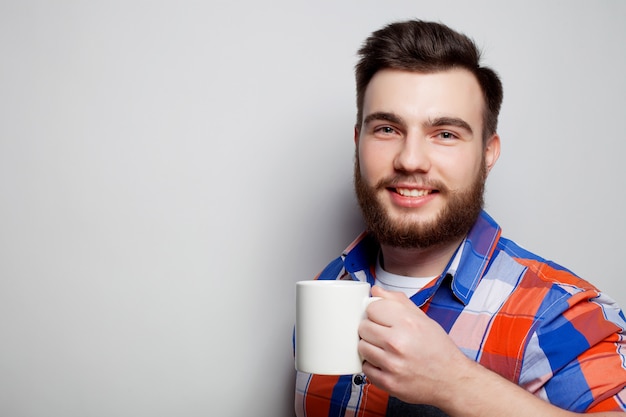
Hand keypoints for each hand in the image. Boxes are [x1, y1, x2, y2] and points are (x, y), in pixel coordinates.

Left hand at [358, 286, 471, 406]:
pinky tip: (386, 363)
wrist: (452, 380)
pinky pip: (365, 367)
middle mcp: (397, 342)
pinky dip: (373, 365)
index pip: (371, 307)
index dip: (376, 311)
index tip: (382, 317)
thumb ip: (397, 301)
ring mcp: (391, 364)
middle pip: (363, 327)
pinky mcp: (388, 382)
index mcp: (407, 322)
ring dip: (370, 347)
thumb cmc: (439, 349)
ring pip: (361, 347)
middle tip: (384, 334)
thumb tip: (376, 290)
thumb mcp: (423, 318)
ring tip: (385, 349)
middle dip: (371, 329)